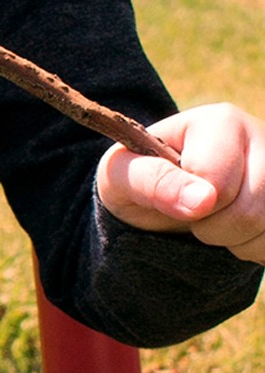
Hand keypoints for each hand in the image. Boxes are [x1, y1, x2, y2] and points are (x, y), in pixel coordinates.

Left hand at [97, 103, 264, 263]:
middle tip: (196, 217)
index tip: (174, 199)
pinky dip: (257, 250)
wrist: (164, 202)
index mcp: (218, 123)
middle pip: (253, 209)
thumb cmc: (140, 181)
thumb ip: (151, 181)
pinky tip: (241, 233)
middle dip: (215, 229)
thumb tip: (202, 201)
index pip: (217, 181)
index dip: (191, 206)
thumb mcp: (121, 176)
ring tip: (218, 223)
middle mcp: (262, 138)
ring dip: (238, 242)